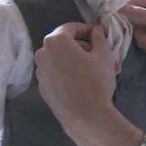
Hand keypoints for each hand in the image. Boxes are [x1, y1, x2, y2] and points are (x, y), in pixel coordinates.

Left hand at [35, 23, 141, 145]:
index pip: (71, 28)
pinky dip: (69, 74)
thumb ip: (99, 38)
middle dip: (86, 49)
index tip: (100, 35)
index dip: (87, 29)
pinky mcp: (42, 89)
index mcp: (55, 41)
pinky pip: (57, 75)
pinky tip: (84, 83)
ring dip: (79, 62)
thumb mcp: (103, 55)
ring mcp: (40, 73)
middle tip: (105, 58)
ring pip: (62, 60)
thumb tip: (95, 30)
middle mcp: (42, 54)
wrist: (85, 118)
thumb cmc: (95, 81)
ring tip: (98, 72)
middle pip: (66, 44)